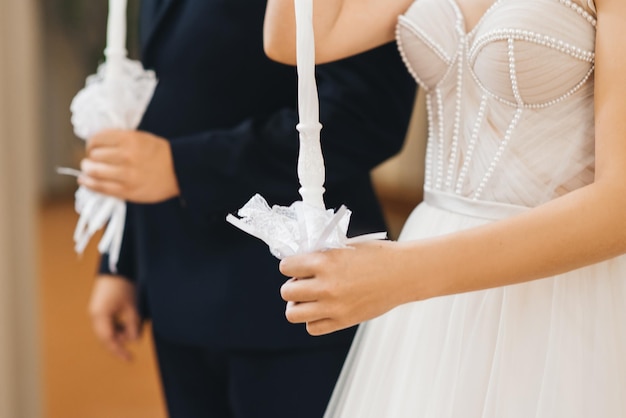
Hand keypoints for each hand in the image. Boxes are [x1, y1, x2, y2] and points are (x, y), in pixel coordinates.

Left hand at [78, 129, 179, 202]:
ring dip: (87, 171)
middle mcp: (127, 156)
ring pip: (94, 172)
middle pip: (94, 156)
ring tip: (88, 170)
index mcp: (130, 139)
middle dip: (90, 158)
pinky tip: (85, 181)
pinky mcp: (128, 191)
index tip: (93, 147)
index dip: (92, 143)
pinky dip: (89, 184)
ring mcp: (127, 175)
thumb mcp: (141, 137)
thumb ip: (119, 140)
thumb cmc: (159, 153)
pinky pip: (101, 187)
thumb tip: (94, 145)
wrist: (180, 171)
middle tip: (92, 160)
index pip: (97, 139)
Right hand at [88, 274, 141, 361]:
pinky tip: (126, 324)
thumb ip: (133, 325)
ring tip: (132, 330)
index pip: (109, 340)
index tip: (129, 359)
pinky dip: (116, 326)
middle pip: (105, 337)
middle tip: (131, 346)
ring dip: (119, 334)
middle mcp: (95, 316)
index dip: (119, 351)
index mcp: (100, 317)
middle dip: (119, 343)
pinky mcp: (99, 307)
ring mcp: (96, 311)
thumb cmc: (123, 285)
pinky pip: (106, 323)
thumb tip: (134, 340)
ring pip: (106, 331)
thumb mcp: (132, 307)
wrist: (116, 268)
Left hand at [279, 240, 409, 335]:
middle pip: (287, 292)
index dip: (290, 266)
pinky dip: (312, 320)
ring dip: (297, 305)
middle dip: (292, 286)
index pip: (286, 267)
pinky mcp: (343, 321)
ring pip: (293, 313)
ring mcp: (334, 306)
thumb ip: (321, 256)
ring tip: (309, 299)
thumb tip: (298, 264)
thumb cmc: (375, 256)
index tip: (296, 267)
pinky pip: (312, 328)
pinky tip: (322, 309)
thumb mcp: (344, 247)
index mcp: (325, 261)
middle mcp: (326, 285)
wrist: (403, 273)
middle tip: (304, 283)